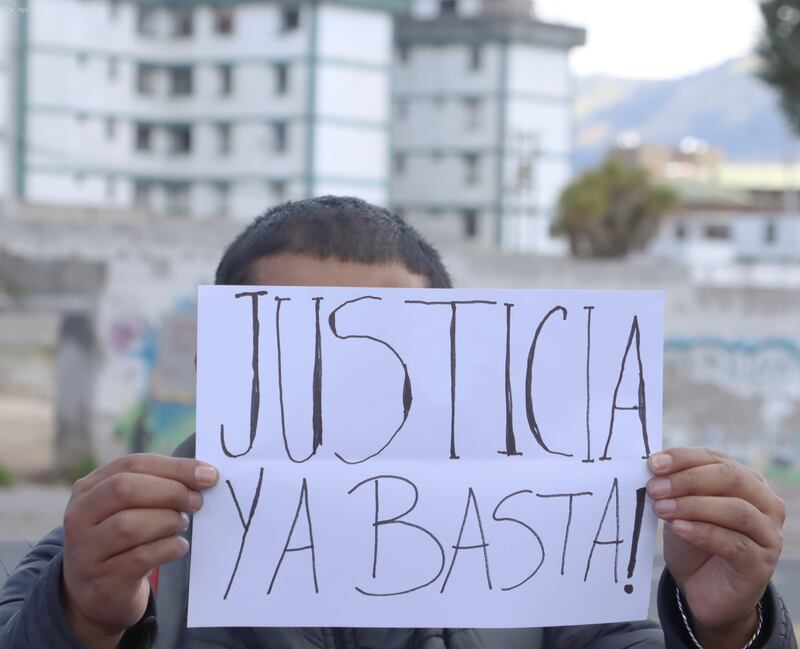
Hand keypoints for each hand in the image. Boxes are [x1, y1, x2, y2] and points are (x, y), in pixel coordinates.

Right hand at [62, 454, 218, 648]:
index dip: (175, 467)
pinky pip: (142, 557)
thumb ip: (158, 484)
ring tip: (181, 525)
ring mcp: (86, 551)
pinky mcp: (103, 580)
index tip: (209, 474)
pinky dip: (169, 548)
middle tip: (197, 501)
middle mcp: (79, 516)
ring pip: (130, 525)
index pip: (133, 464)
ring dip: (168, 521)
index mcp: (89, 488)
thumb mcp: (129, 507)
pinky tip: (179, 546)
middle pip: (125, 489)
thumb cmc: (122, 538)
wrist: (96, 594)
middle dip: (171, 492)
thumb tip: (205, 474)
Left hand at [648, 448, 784, 648]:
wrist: (701, 588)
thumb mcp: (680, 507)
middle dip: (688, 480)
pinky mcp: (761, 564)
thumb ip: (674, 487)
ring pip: (736, 510)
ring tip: (661, 509)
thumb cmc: (692, 540)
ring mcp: (768, 535)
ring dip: (693, 506)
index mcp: (747, 481)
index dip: (684, 458)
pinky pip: (735, 543)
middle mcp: (765, 504)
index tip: (653, 464)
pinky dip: (703, 532)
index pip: (716, 459)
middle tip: (655, 488)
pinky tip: (678, 529)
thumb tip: (653, 467)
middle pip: (731, 479)